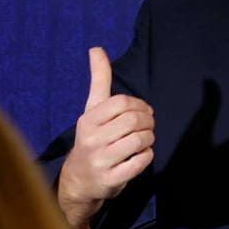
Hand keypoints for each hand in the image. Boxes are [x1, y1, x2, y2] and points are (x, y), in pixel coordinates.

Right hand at [56, 47, 154, 228]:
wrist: (79, 179)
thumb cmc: (92, 136)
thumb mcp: (92, 108)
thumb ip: (98, 79)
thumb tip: (96, 49)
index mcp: (88, 120)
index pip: (121, 103)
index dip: (139, 104)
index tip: (143, 110)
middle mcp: (92, 140)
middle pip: (133, 121)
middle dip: (148, 121)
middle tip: (148, 125)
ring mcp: (101, 161)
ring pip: (139, 142)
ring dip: (149, 138)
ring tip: (145, 139)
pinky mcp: (111, 179)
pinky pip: (140, 163)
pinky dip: (147, 156)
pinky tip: (141, 155)